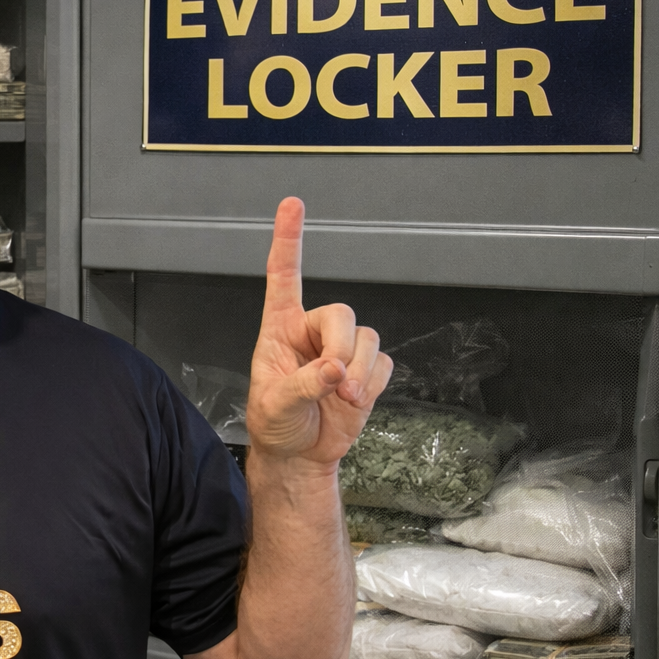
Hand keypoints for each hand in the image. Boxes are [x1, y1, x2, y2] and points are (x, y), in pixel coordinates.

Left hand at [246, 197, 392, 465]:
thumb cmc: (275, 424)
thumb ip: (301, 385)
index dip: (288, 240)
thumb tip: (334, 370)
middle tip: (334, 383)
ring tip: (341, 401)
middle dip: (342, 348)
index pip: (284, 276)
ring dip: (359, 373)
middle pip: (341, 313)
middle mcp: (311, 331)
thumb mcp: (274, 406)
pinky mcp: (367, 369)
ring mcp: (342, 349)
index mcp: (279, 328)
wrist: (299, 454)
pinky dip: (372, 385)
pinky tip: (352, 403)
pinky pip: (383, 364)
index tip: (292, 203)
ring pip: (367, 338)